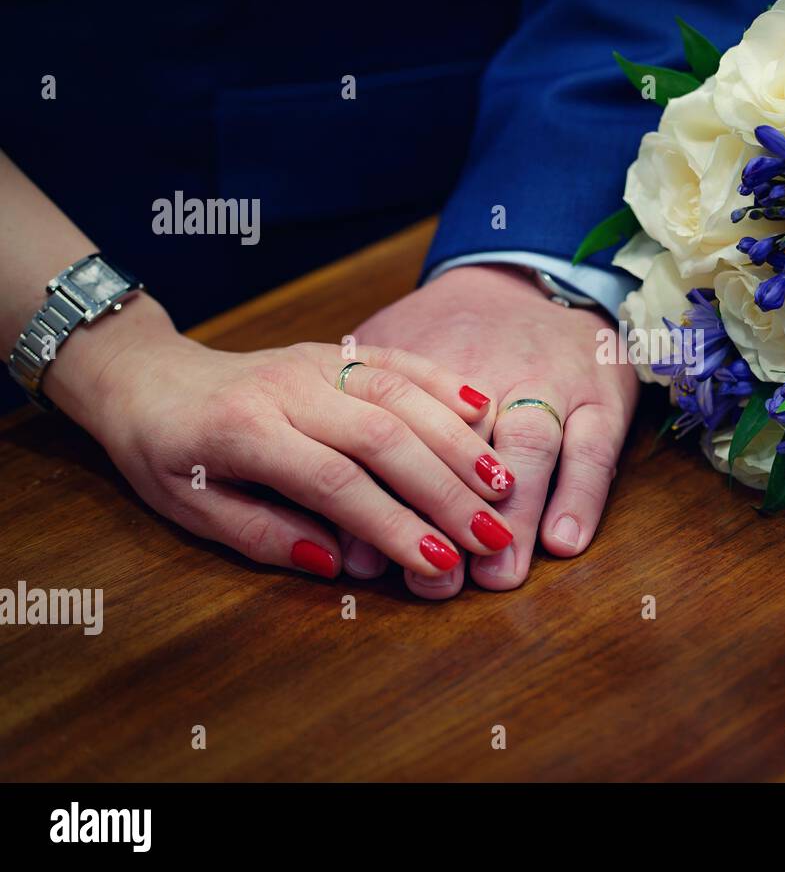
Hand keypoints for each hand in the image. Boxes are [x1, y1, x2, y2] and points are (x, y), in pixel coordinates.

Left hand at [47, 294, 517, 579]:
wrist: (152, 379)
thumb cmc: (169, 455)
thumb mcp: (192, 510)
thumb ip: (265, 536)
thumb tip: (340, 565)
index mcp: (244, 432)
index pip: (332, 481)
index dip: (390, 524)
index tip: (438, 562)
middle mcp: (287, 388)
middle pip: (382, 436)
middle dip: (444, 489)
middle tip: (492, 534)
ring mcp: (317, 362)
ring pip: (400, 394)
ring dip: (457, 441)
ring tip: (502, 484)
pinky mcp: (337, 350)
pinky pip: (398, 359)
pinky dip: (443, 382)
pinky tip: (483, 408)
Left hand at [340, 264, 638, 597]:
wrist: (518, 273)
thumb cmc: (435, 336)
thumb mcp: (373, 364)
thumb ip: (346, 433)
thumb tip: (325, 531)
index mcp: (415, 360)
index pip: (390, 433)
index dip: (381, 501)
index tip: (370, 560)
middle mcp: (480, 361)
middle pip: (461, 439)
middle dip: (450, 512)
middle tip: (441, 578)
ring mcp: (545, 375)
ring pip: (529, 441)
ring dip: (515, 512)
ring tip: (500, 571)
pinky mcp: (599, 389)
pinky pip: (594, 444)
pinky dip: (580, 493)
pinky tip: (564, 540)